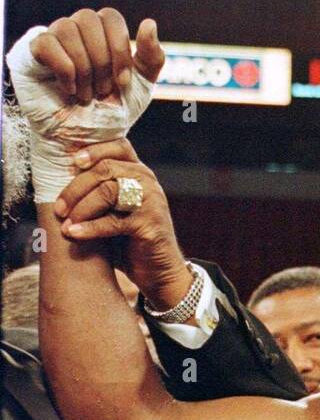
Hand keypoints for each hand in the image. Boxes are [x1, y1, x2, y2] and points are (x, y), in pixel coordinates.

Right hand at [7, 11, 162, 203]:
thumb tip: (149, 23)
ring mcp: (53, 39)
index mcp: (101, 33)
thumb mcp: (140, 89)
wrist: (85, 144)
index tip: (123, 83)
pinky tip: (69, 90)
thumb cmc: (110, 115)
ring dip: (84, 70)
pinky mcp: (33, 52)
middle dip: (101, 63)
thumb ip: (151, 58)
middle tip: (102, 93)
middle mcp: (76, 29)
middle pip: (89, 20)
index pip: (110, 17)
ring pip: (67, 29)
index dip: (119, 50)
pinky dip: (65, 71)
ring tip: (86, 96)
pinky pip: (48, 44)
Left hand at [54, 138, 190, 307]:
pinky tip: (74, 234)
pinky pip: (113, 221)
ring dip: (81, 207)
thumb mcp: (116, 210)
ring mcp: (151, 203)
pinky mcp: (149, 225)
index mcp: (140, 174)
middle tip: (59, 207)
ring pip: (107, 192)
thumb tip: (60, 177)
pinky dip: (90, 228)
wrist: (160, 272)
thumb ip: (100, 191)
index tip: (74, 162)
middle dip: (76, 188)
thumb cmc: (132, 241)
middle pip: (105, 169)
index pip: (119, 147)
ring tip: (65, 223)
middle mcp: (148, 183)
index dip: (95, 150)